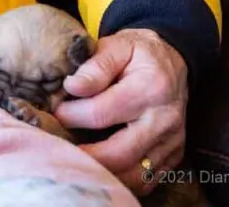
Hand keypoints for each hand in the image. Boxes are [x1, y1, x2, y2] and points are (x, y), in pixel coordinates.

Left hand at [53, 28, 187, 196]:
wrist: (172, 62)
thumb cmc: (137, 53)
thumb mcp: (117, 46)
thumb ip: (95, 66)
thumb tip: (71, 86)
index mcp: (150, 88)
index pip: (100, 113)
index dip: (70, 115)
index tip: (55, 111)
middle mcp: (165, 120)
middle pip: (117, 153)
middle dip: (82, 154)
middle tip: (58, 146)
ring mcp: (172, 143)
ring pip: (132, 176)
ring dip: (101, 173)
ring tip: (76, 160)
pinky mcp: (173, 157)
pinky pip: (145, 182)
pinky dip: (119, 179)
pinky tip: (99, 167)